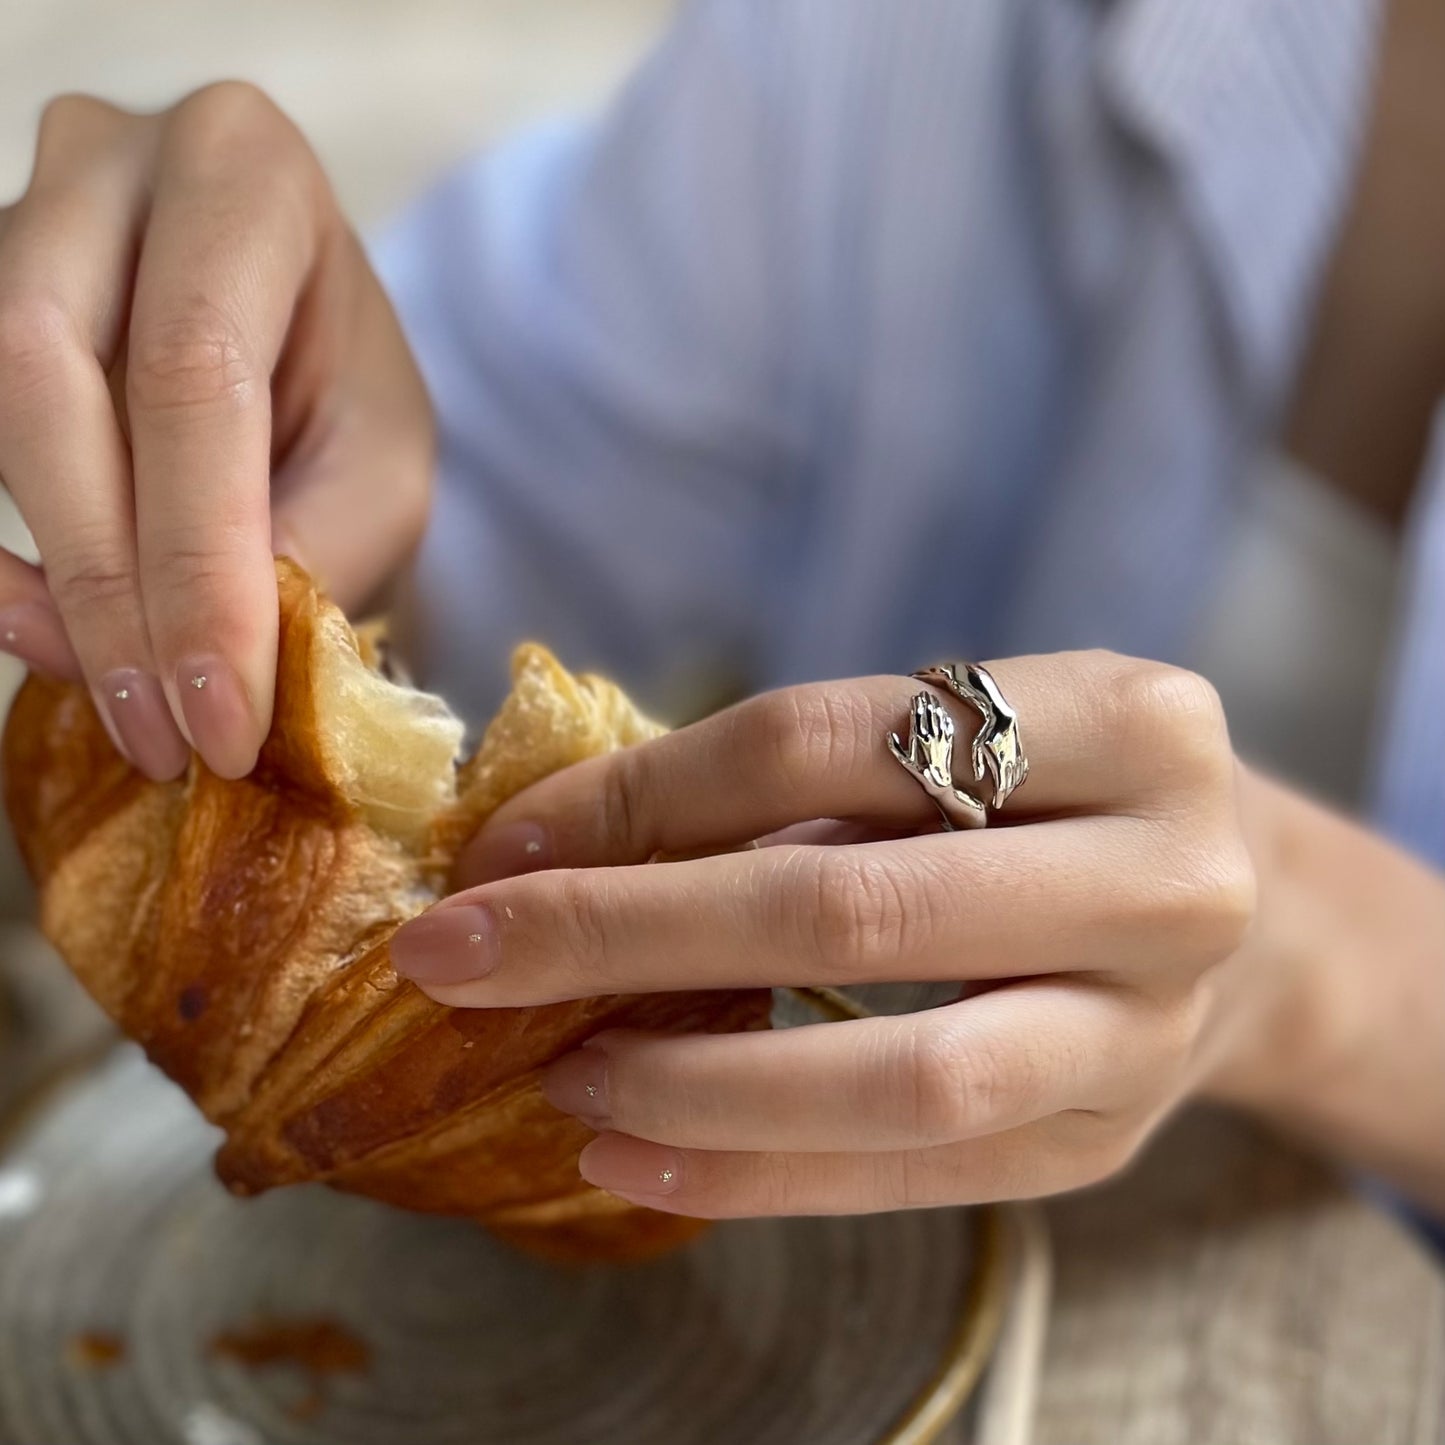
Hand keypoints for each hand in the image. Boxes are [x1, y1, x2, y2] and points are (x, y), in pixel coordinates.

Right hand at [0, 85, 430, 778]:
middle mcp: (112, 164)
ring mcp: (24, 217)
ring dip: (63, 579)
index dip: (198, 565)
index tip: (220, 718)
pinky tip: (49, 629)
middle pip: (50, 374)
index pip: (196, 373)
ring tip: (132, 703)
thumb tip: (162, 668)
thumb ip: (296, 556)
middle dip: (112, 583)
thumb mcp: (379, 477)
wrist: (302, 346)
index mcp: (245, 173)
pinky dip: (10, 556)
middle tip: (164, 731)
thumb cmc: (348, 402)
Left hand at [391, 652, 1258, 1217]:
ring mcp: (1151, 1028)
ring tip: (557, 1075)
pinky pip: (916, 1178)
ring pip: (903, 1076)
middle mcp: (1168, 873)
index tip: (503, 844)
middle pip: (855, 907)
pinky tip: (633, 1158)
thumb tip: (556, 840)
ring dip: (696, 1083)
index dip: (649, 793)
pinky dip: (758, 1177)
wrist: (1242, 911)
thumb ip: (799, 782)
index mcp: (1128, 719)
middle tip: (461, 959)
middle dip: (626, 933)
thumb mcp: (964, 742)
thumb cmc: (1054, 799)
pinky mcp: (1109, 1144)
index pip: (832, 742)